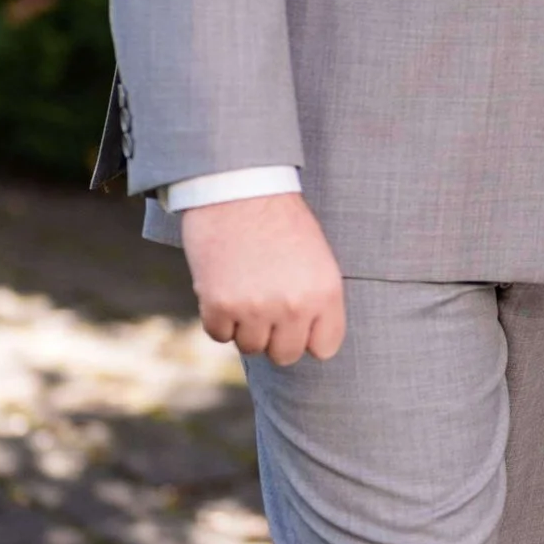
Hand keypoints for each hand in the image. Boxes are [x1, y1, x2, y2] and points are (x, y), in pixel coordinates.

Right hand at [181, 191, 347, 362]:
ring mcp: (256, 309)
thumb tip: (308, 342)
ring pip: (250, 347)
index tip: (297, 319)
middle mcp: (294, 306)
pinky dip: (218, 317)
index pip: (324, 349)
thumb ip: (316, 301)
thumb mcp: (317, 258)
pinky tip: (223, 287)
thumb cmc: (279, 219)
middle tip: (265, 304)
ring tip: (244, 288)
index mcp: (326, 293)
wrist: (237, 188)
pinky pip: (220, 335)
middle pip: (286, 355)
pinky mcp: (219, 306)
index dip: (308, 335)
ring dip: (245, 325)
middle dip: (275, 335)